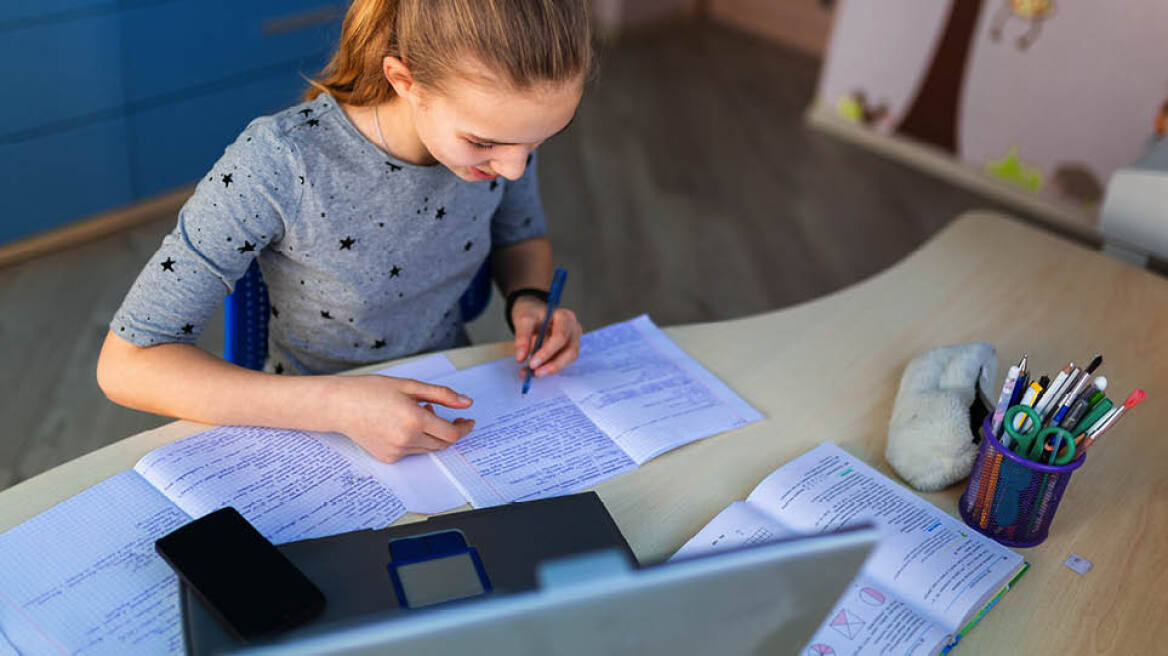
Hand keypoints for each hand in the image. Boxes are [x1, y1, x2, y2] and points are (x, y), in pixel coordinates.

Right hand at [327, 375, 474, 462]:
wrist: (340, 405)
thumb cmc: (371, 391)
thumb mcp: (410, 386)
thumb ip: (442, 395)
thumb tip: (467, 403)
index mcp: (414, 419)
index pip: (451, 434)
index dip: (463, 428)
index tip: (467, 421)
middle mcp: (406, 439)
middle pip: (442, 443)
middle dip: (448, 430)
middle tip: (439, 412)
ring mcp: (396, 451)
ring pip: (428, 448)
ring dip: (430, 434)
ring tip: (414, 413)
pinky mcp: (388, 458)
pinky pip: (412, 452)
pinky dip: (415, 440)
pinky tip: (401, 424)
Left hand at [511, 297, 581, 377]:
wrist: (533, 314)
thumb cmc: (531, 313)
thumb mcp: (523, 319)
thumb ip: (522, 337)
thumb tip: (521, 358)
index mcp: (566, 317)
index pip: (560, 337)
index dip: (547, 352)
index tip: (532, 363)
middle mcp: (574, 329)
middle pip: (570, 351)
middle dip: (552, 365)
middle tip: (534, 373)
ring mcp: (573, 341)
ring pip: (567, 360)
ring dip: (550, 368)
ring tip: (531, 373)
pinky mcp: (568, 351)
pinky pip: (561, 362)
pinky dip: (547, 368)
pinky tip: (533, 371)